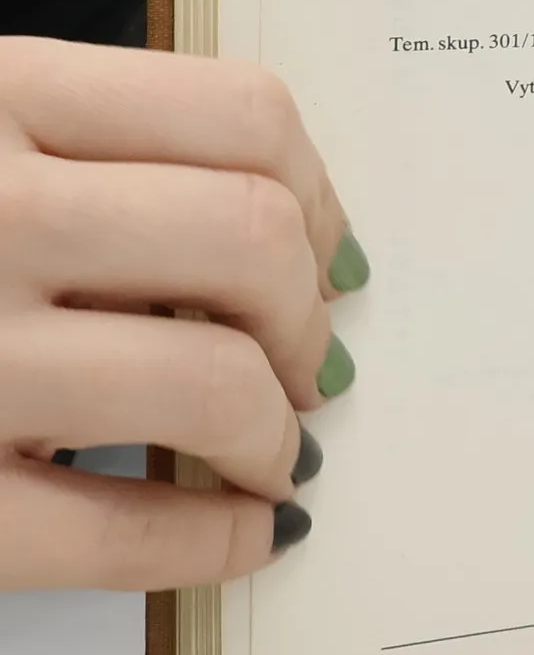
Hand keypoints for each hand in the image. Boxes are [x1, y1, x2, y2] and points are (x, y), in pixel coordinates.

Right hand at [0, 41, 365, 588]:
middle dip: (307, 319)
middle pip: (251, 241)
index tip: (331, 256)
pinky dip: (213, 542)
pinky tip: (244, 536)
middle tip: (309, 365)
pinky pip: (116, 531)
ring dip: (274, 433)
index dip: (321, 198)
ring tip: (269, 452)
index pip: (240, 113)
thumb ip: (81, 161)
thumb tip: (287, 248)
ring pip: (211, 379)